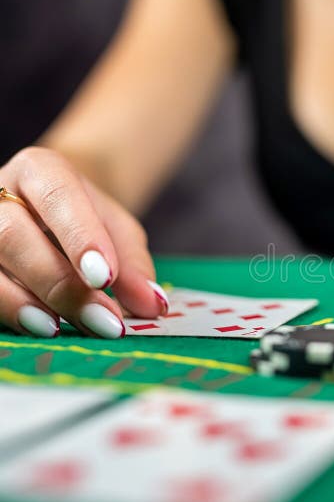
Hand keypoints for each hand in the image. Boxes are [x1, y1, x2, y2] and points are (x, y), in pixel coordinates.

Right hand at [0, 147, 166, 337]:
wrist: (50, 213)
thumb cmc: (86, 220)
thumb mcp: (119, 232)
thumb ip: (134, 265)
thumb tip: (152, 305)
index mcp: (39, 170)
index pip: (56, 196)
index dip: (79, 237)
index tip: (105, 278)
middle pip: (12, 235)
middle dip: (61, 285)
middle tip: (104, 321)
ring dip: (27, 305)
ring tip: (65, 330)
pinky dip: (10, 314)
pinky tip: (40, 328)